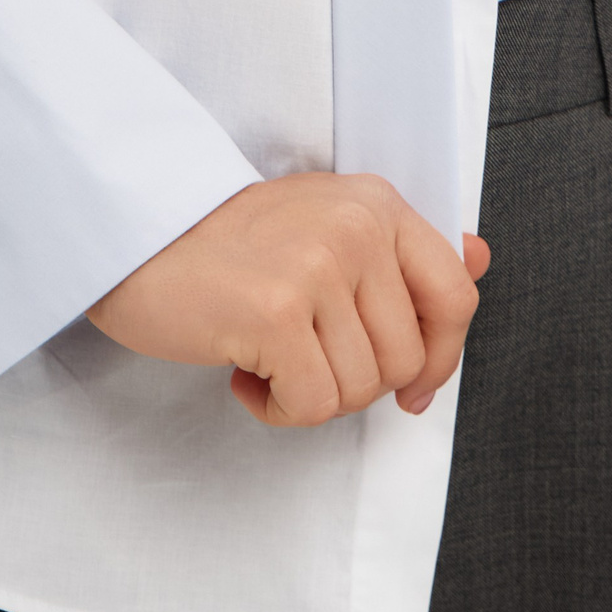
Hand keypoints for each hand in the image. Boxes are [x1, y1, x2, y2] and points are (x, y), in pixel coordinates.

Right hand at [87, 172, 491, 428]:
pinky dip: (277, 408)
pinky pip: (314, 406)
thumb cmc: (225, 242)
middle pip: (406, 360)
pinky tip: (245, 371)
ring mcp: (318, 265)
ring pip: (361, 390)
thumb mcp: (324, 221)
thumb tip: (478, 257)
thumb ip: (402, 247)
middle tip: (300, 356)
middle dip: (354, 381)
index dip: (439, 357)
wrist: (133, 233)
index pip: (455, 295)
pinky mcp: (277, 311)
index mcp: (375, 202)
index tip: (411, 387)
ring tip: (266, 356)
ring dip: (310, 395)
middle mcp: (356, 225)